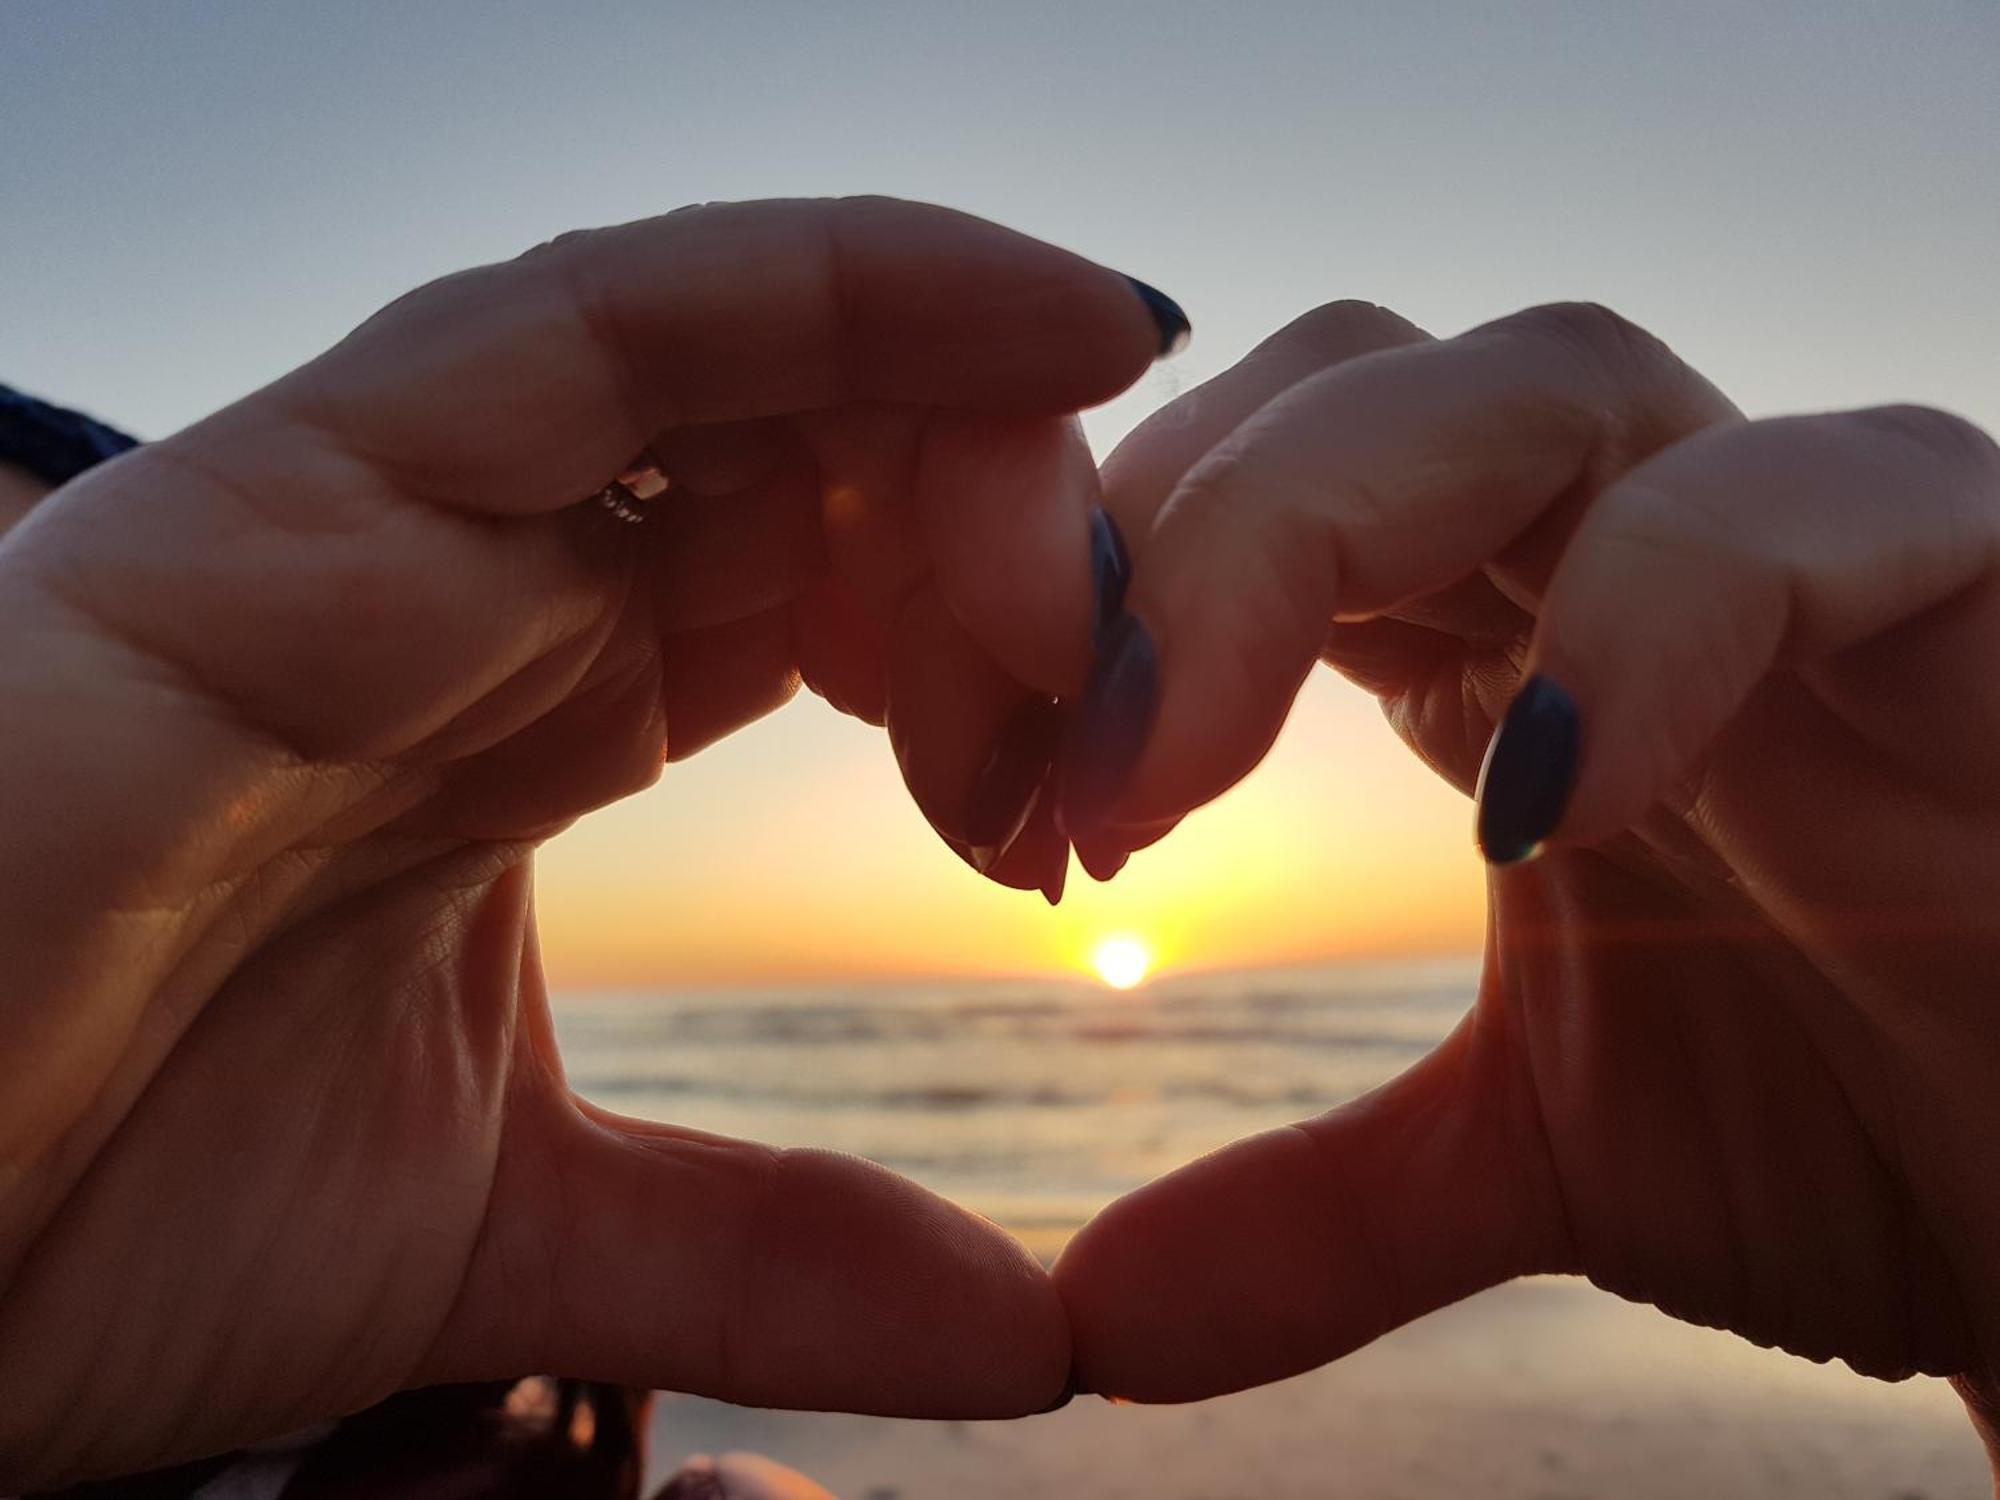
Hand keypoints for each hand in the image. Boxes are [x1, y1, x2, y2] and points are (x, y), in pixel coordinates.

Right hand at [0, 197, 1169, 1486]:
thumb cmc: (88, 1210)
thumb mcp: (516, 1239)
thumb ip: (769, 1253)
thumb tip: (1033, 1332)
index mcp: (538, 710)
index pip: (833, 585)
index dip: (1014, 647)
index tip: (1125, 781)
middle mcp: (483, 586)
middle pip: (826, 461)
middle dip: (1018, 535)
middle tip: (1138, 679)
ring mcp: (393, 517)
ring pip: (750, 357)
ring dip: (968, 403)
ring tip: (1116, 500)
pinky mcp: (294, 487)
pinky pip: (608, 321)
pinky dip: (843, 286)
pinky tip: (1054, 310)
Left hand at [1050, 302, 1999, 1440]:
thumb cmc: (1876, 1128)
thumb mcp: (1540, 1162)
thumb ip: (1315, 1213)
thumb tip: (1089, 1322)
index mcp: (1509, 632)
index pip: (1245, 481)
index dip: (1081, 596)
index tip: (977, 787)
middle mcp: (1633, 548)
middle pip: (1340, 382)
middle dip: (1147, 546)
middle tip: (1035, 774)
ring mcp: (1816, 547)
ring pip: (1541, 379)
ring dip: (1302, 533)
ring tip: (1169, 769)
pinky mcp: (1992, 590)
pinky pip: (1827, 502)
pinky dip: (1660, 611)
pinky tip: (1544, 803)